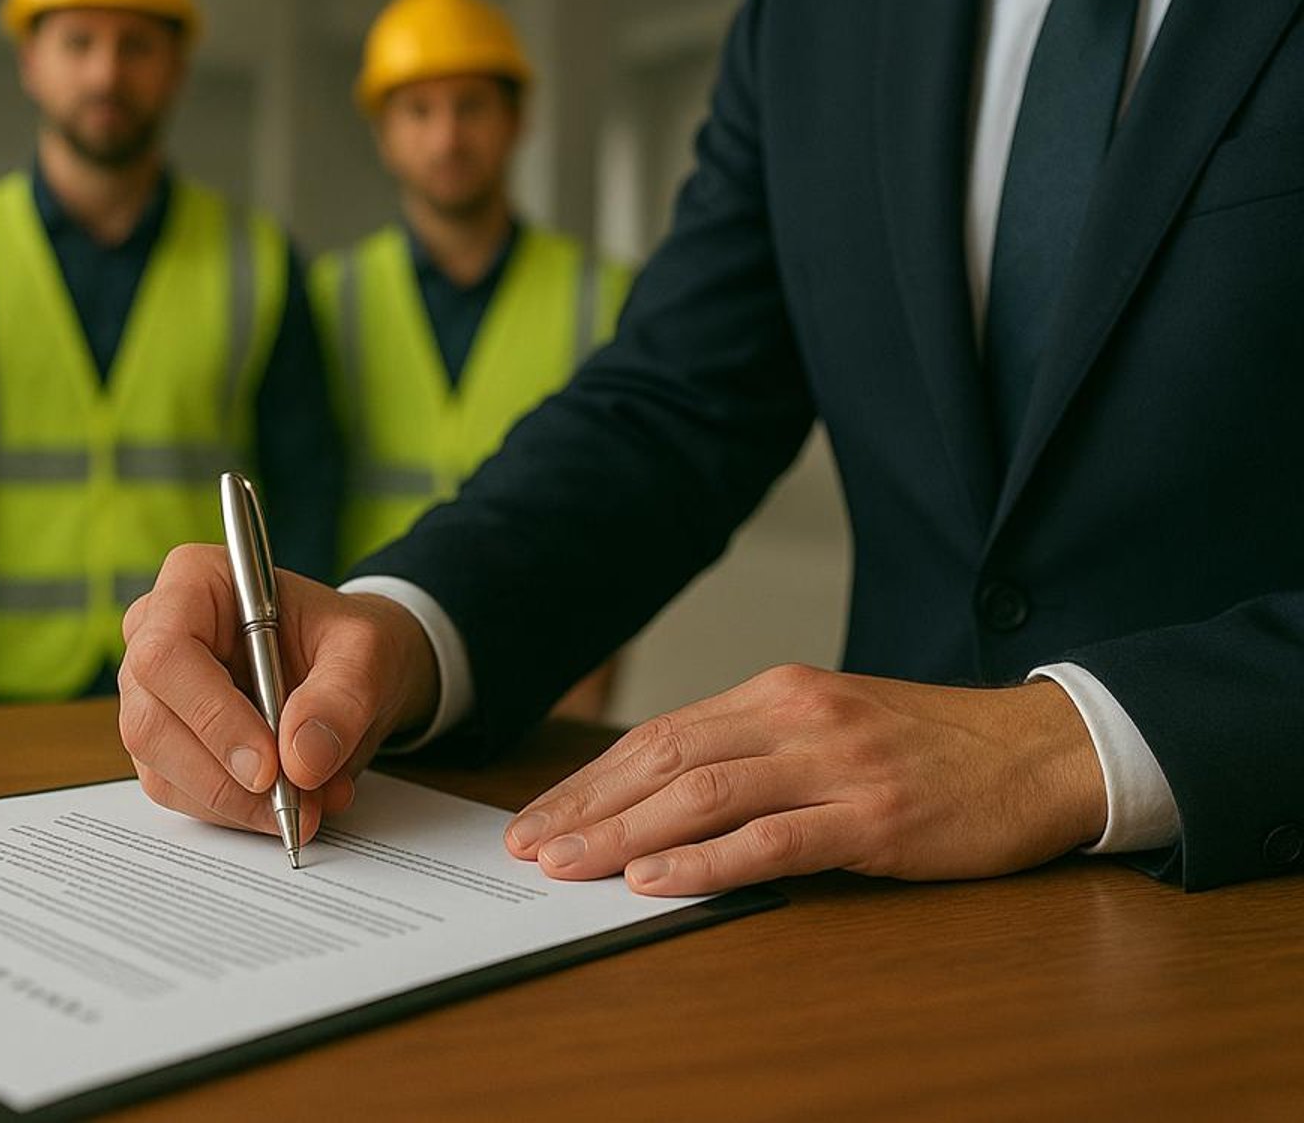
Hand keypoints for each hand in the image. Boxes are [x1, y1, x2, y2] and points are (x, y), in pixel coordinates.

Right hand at [119, 544, 439, 839]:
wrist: (350, 671)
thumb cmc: (347, 642)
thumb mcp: (366, 653)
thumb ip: (341, 697)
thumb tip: (302, 760)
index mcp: (193, 583)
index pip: (166, 653)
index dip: (210, 715)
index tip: (268, 765)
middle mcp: (153, 634)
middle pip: (150, 721)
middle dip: (223, 776)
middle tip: (295, 803)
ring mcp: (151, 693)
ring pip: (160, 767)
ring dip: (235, 803)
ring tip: (309, 802)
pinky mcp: (164, 743)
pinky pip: (178, 792)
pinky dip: (235, 811)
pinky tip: (287, 802)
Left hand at [505, 664, 1107, 895]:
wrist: (1044, 751)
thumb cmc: (932, 748)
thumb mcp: (833, 727)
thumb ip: (757, 751)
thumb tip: (665, 798)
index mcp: (780, 693)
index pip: (662, 737)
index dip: (592, 780)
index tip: (541, 816)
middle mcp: (798, 718)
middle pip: (666, 761)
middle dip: (588, 807)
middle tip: (529, 846)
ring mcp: (836, 766)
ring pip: (704, 795)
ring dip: (624, 834)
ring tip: (568, 866)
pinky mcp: (875, 818)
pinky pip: (774, 840)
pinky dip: (706, 861)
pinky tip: (655, 881)